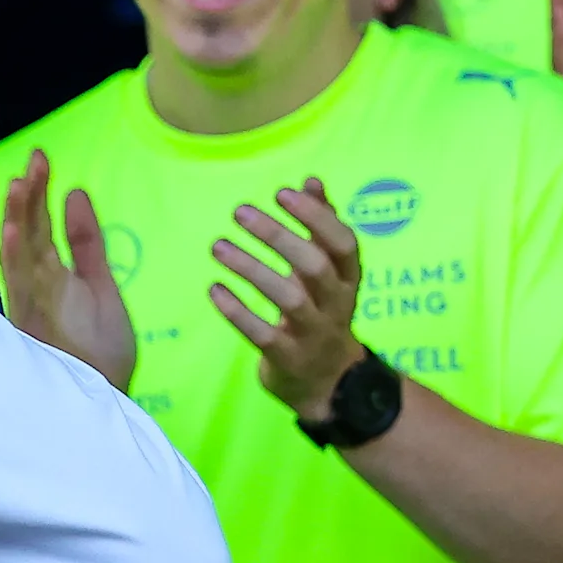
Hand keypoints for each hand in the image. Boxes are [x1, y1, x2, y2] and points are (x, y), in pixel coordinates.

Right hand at [0, 149, 133, 390]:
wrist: (108, 401)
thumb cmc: (100, 351)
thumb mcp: (101, 285)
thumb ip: (87, 242)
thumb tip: (76, 192)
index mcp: (49, 278)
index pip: (40, 226)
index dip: (39, 193)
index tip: (41, 158)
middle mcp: (35, 290)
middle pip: (28, 235)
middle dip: (29, 197)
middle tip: (34, 159)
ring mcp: (33, 308)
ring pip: (20, 256)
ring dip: (19, 220)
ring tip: (20, 184)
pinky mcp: (35, 328)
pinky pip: (22, 288)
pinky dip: (16, 259)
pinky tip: (15, 231)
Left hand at [209, 177, 367, 420]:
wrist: (328, 383)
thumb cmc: (323, 313)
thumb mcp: (329, 272)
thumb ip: (321, 226)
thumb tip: (311, 180)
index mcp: (349, 279)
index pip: (343, 243)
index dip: (317, 217)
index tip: (282, 193)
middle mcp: (337, 305)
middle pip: (315, 267)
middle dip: (278, 236)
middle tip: (240, 211)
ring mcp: (314, 334)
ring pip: (288, 299)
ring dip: (251, 269)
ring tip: (218, 246)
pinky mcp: (288, 359)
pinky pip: (263, 334)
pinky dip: (237, 311)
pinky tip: (214, 288)